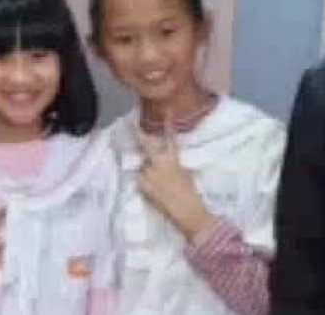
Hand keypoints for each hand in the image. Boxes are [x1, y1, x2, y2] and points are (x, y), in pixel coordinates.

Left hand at [136, 111, 214, 240]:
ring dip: (148, 171)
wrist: (186, 211)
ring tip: (160, 183)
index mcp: (172, 159)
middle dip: (139, 134)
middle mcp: (158, 163)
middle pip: (146, 145)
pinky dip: (145, 182)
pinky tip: (156, 190)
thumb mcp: (184, 173)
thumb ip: (171, 164)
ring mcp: (148, 174)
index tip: (166, 113)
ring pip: (143, 167)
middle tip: (134, 125)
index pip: (170, 139)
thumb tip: (165, 161)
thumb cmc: (190, 193)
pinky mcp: (141, 185)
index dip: (168, 126)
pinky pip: (141, 179)